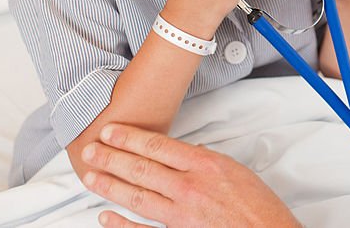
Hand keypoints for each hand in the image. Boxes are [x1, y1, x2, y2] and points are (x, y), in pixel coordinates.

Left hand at [81, 124, 299, 227]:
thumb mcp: (236, 171)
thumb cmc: (257, 206)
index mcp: (204, 165)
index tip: (111, 131)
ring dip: (110, 185)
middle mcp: (189, 187)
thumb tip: (192, 153)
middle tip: (91, 149)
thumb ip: (208, 161)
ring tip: (91, 176)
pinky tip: (106, 217)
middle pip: (141, 168)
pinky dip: (121, 225)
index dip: (130, 137)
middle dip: (111, 157)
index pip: (158, 145)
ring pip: (137, 196)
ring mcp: (181, 214)